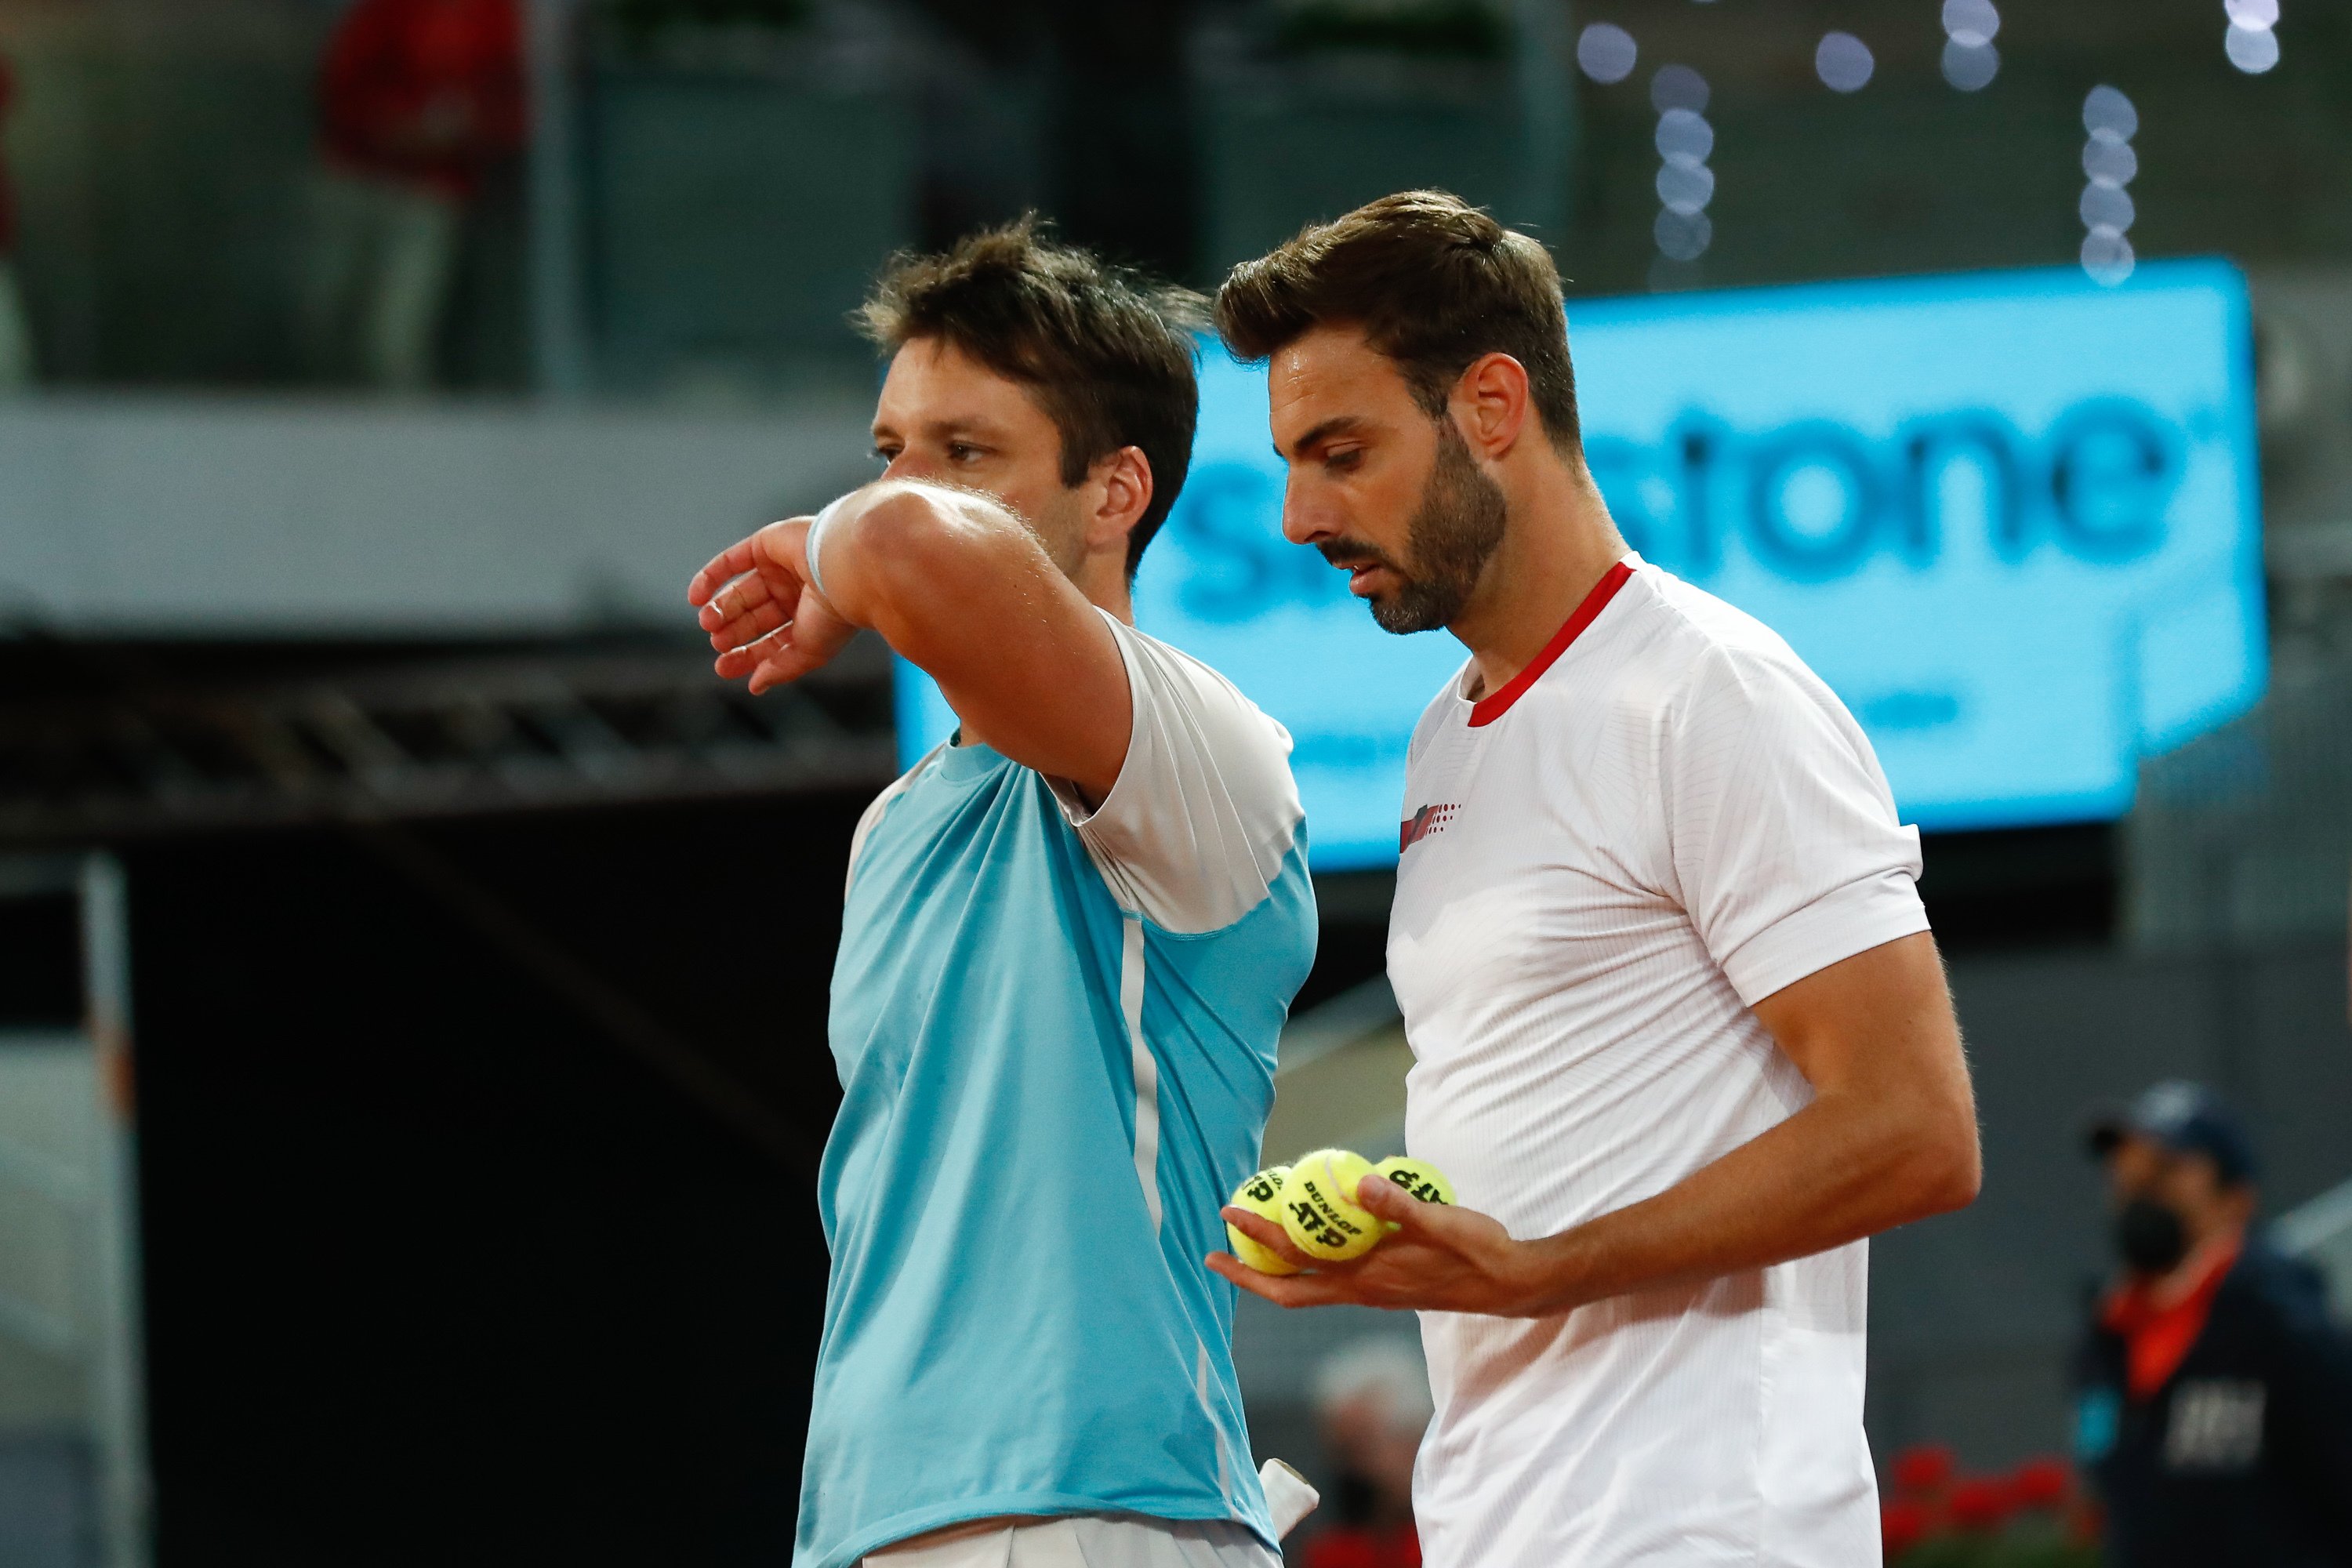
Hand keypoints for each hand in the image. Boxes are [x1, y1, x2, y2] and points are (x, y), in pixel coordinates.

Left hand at [688, 519, 858, 693]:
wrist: (845, 569)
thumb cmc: (835, 614)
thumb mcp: (808, 652)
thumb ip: (780, 669)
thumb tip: (755, 686)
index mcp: (809, 619)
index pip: (772, 640)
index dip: (747, 655)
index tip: (724, 668)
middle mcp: (795, 593)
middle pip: (753, 617)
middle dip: (732, 632)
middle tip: (718, 643)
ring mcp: (780, 568)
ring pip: (741, 592)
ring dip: (720, 609)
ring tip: (709, 622)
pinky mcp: (766, 545)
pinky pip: (731, 562)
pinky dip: (710, 578)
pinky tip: (696, 598)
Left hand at [1208, 1174, 1556, 1316]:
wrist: (1509, 1284)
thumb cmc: (1478, 1252)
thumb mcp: (1441, 1222)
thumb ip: (1399, 1205)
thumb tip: (1360, 1183)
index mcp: (1368, 1278)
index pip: (1298, 1263)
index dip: (1259, 1240)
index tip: (1230, 1215)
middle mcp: (1363, 1291)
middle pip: (1289, 1293)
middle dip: (1248, 1275)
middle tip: (1214, 1252)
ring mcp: (1373, 1292)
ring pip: (1309, 1289)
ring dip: (1274, 1270)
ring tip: (1251, 1243)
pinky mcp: (1384, 1286)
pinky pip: (1331, 1278)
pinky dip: (1308, 1263)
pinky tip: (1311, 1236)